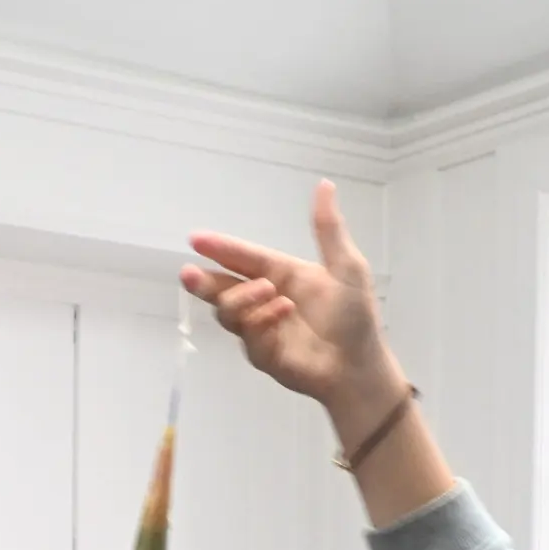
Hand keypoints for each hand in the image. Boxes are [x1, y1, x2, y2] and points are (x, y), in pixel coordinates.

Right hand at [184, 180, 412, 428]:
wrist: (359, 365)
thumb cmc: (355, 316)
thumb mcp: (346, 266)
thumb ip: (328, 228)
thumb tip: (325, 184)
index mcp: (282, 274)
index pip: (243, 258)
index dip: (220, 249)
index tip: (195, 239)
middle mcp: (266, 300)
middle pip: (223, 288)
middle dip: (204, 282)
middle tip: (189, 273)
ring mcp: (261, 329)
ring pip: (229, 312)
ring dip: (242, 298)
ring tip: (268, 291)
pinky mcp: (262, 355)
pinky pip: (248, 336)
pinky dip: (261, 321)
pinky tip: (282, 313)